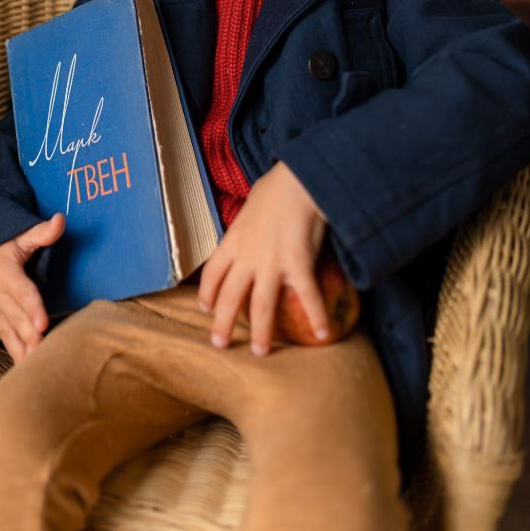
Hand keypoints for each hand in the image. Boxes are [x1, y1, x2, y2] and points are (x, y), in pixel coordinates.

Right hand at [0, 212, 64, 362]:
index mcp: (4, 273)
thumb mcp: (21, 236)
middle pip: (17, 317)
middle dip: (30, 335)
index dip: (33, 308)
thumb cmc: (3, 247)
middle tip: (44, 351)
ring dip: (23, 349)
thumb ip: (41, 233)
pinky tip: (26, 368)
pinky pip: (4, 339)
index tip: (43, 323)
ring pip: (9, 332)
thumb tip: (60, 220)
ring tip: (36, 365)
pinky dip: (15, 353)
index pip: (22, 292)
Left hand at [197, 162, 327, 356]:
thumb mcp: (252, 205)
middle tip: (220, 344)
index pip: (212, 273)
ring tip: (260, 352)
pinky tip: (325, 335)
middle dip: (222, 324)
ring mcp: (271, 263)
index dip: (207, 293)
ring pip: (260, 307)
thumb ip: (249, 223)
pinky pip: (306, 298)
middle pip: (229, 297)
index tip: (204, 308)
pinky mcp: (298, 264)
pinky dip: (317, 317)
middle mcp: (247, 256)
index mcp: (233, 240)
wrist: (298, 178)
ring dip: (261, 333)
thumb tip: (253, 226)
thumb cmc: (278, 186)